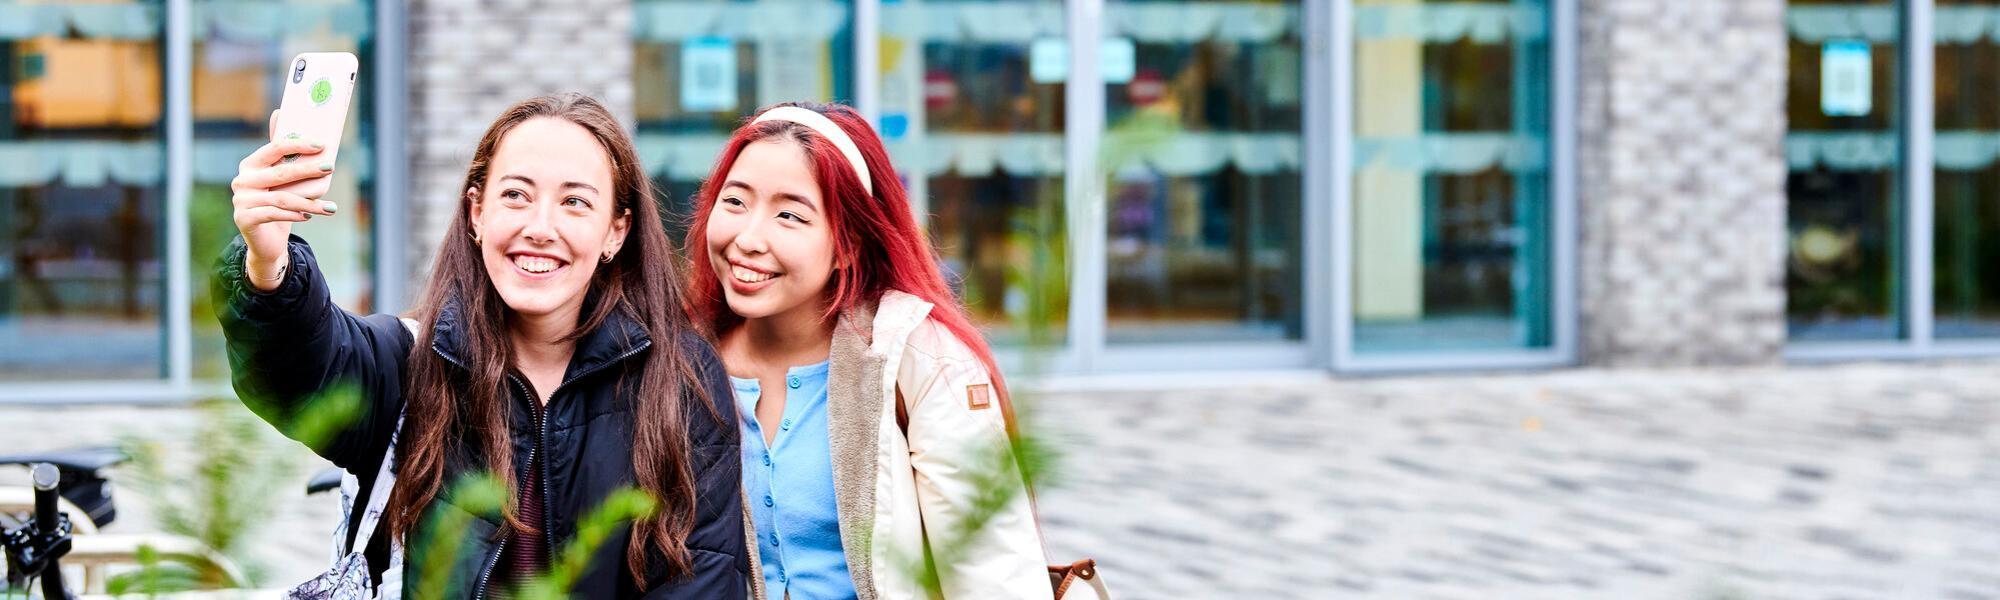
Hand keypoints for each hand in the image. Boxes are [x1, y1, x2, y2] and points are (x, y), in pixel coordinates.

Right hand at [232, 110, 337, 290]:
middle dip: (308, 170)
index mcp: (250, 165)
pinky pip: (275, 214)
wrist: (265, 240)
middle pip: (281, 173)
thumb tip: (279, 112)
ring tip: (330, 207)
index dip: (298, 145)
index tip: (322, 145)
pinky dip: (296, 215)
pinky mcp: (244, 219)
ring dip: (310, 202)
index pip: (275, 149)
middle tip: (330, 167)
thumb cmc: (276, 203)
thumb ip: (281, 151)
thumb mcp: (280, 179)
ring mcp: (241, 200)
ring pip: (283, 198)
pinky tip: (310, 215)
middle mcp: (241, 181)